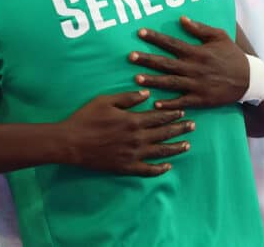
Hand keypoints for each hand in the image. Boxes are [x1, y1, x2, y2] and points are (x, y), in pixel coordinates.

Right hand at [59, 90, 193, 175]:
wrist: (71, 142)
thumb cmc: (86, 118)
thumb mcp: (105, 101)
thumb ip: (127, 98)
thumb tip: (146, 94)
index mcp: (132, 120)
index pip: (158, 117)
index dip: (171, 114)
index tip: (182, 111)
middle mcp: (137, 138)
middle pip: (163, 133)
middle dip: (179, 129)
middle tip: (192, 126)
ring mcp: (132, 154)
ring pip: (160, 152)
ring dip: (175, 148)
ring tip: (187, 144)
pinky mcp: (126, 167)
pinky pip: (147, 170)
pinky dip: (159, 169)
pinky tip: (168, 166)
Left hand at [129, 16, 248, 108]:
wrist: (249, 80)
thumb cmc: (232, 55)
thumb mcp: (219, 36)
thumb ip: (200, 28)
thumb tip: (182, 18)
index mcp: (197, 52)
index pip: (172, 43)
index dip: (155, 37)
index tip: (139, 32)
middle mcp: (194, 68)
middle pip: (166, 63)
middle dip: (147, 59)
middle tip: (130, 56)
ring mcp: (197, 85)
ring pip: (170, 83)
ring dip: (153, 80)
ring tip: (136, 78)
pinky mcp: (201, 99)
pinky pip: (182, 102)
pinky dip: (169, 104)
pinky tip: (155, 104)